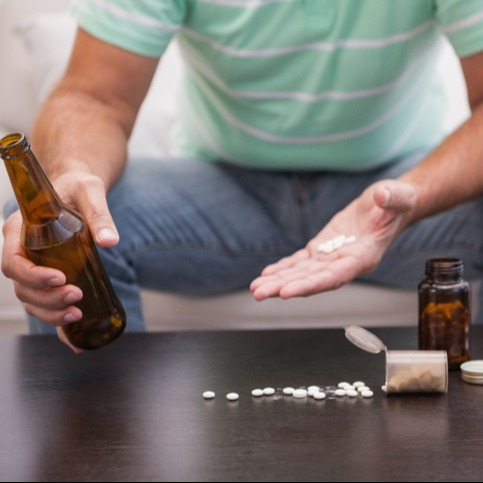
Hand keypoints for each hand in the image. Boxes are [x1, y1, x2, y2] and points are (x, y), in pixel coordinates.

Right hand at [1, 171, 118, 351]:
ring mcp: (34, 267)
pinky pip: (47, 304)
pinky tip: (75, 341)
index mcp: (20, 230)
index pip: (12, 262)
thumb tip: (110, 241)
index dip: (32, 276)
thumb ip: (99, 213)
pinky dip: (58, 326)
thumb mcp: (89, 191)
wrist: (76, 188)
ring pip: (31, 300)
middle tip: (76, 298)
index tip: (60, 279)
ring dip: (50, 313)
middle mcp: (21, 251)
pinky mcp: (50, 276)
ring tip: (77, 314)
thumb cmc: (76, 186)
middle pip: (22, 287)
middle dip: (47, 298)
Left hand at [250, 180, 416, 299]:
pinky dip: (283, 267)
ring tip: (256, 288)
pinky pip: (300, 261)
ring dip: (278, 281)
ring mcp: (331, 257)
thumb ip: (393, 199)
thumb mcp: (398, 197)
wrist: (389, 205)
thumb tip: (382, 196)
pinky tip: (267, 273)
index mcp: (362, 258)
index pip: (333, 276)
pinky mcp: (322, 249)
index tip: (286, 292)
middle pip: (311, 280)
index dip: (309, 285)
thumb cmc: (396, 203)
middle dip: (284, 287)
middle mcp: (344, 263)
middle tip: (259, 293)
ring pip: (301, 273)